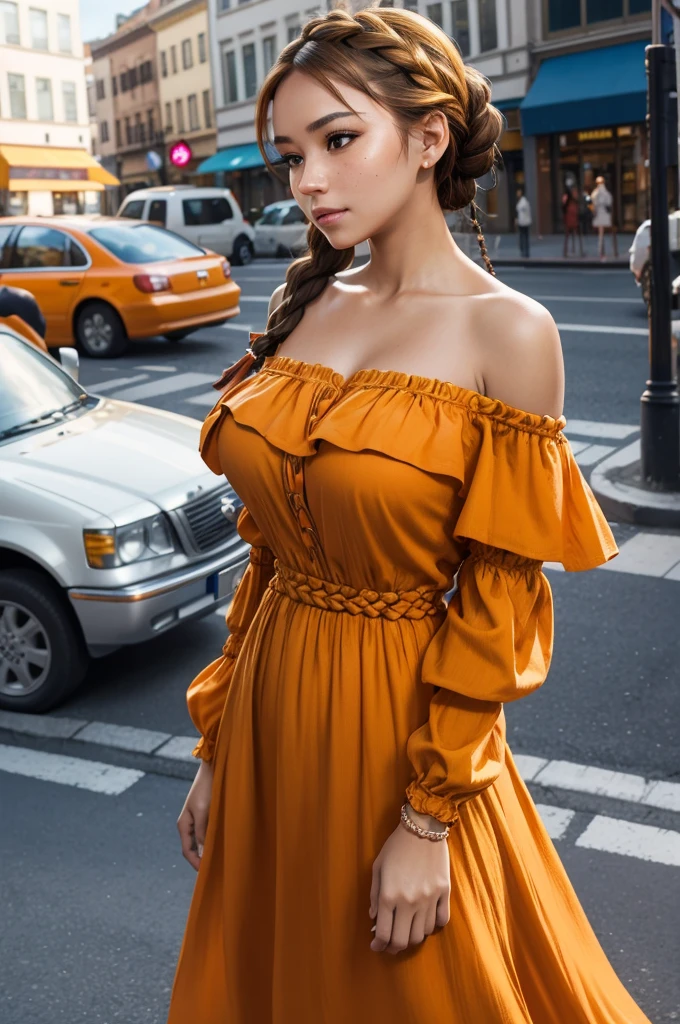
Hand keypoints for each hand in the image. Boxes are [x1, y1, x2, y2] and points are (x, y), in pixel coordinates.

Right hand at [177, 759, 212, 870]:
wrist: (213, 768)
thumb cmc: (207, 789)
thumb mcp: (203, 811)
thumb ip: (201, 831)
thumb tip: (202, 852)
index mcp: (184, 825)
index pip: (187, 851)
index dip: (196, 864)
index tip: (206, 874)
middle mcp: (189, 824)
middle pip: (193, 849)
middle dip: (202, 860)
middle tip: (215, 872)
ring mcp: (197, 820)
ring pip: (201, 842)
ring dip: (208, 851)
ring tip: (221, 861)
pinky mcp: (206, 815)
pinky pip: (207, 833)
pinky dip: (213, 841)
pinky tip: (223, 845)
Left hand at [369, 805, 450, 953]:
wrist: (423, 827)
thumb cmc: (396, 846)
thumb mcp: (377, 867)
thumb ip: (373, 894)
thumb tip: (374, 918)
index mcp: (389, 895)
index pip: (384, 934)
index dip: (378, 945)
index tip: (376, 946)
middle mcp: (409, 902)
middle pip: (402, 940)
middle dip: (393, 948)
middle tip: (390, 945)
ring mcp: (429, 899)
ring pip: (421, 934)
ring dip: (412, 938)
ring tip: (406, 931)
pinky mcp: (444, 893)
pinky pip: (440, 921)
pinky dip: (432, 927)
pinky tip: (424, 921)